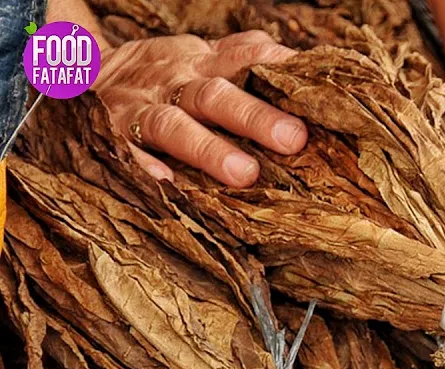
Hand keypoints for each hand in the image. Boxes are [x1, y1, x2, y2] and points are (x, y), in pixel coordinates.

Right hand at [94, 31, 308, 186]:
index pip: (244, 57)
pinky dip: (144, 168)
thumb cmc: (166, 77)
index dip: (276, 68)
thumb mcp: (202, 60)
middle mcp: (174, 81)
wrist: (84, 75)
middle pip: (216, 95)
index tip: (311, 85)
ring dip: (209, 149)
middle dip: (255, 117)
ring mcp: (140, 109)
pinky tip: (166, 186)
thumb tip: (309, 79)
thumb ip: (247, 66)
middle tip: (293, 139)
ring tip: (245, 174)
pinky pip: (126, 152)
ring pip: (175, 125)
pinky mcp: (112, 136)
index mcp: (202, 62)